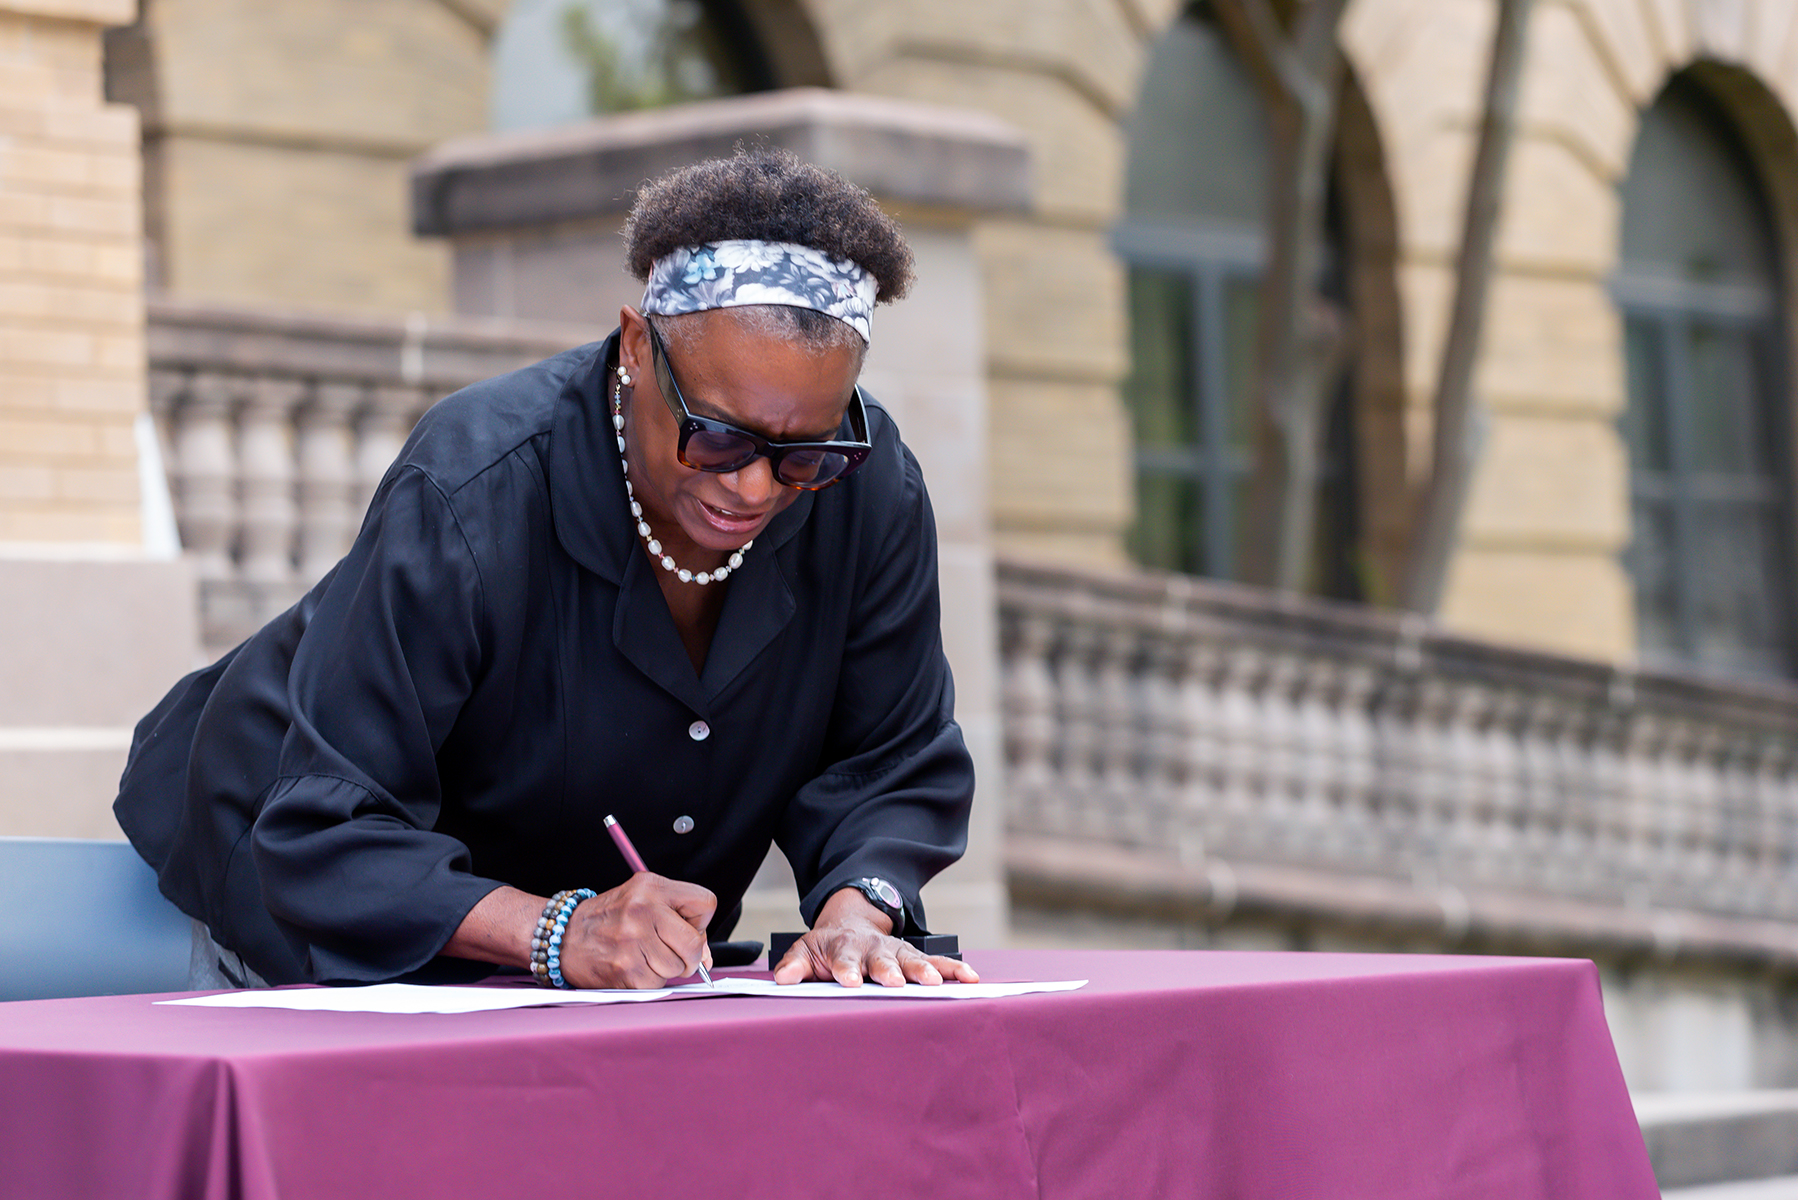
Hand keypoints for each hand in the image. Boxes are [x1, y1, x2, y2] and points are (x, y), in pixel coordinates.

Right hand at [557, 873, 715, 988]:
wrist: (562, 937)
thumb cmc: (608, 920)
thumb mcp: (642, 900)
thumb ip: (678, 919)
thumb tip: (706, 958)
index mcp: (651, 887)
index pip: (705, 903)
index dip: (700, 921)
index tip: (686, 927)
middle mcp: (643, 910)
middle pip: (694, 943)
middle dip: (689, 954)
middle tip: (672, 952)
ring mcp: (633, 941)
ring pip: (677, 967)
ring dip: (665, 969)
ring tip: (643, 956)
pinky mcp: (625, 969)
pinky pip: (657, 984)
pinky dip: (649, 982)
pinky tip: (632, 968)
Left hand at [772, 886, 979, 987]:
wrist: (851, 922)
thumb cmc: (827, 947)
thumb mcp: (805, 950)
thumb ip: (794, 965)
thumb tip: (782, 979)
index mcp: (843, 948)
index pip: (843, 959)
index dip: (846, 970)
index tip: (849, 982)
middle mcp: (873, 948)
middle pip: (881, 960)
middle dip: (888, 970)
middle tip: (895, 982)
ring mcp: (896, 952)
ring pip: (912, 960)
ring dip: (924, 971)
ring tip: (936, 983)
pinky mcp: (914, 957)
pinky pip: (939, 963)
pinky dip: (955, 969)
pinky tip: (970, 978)